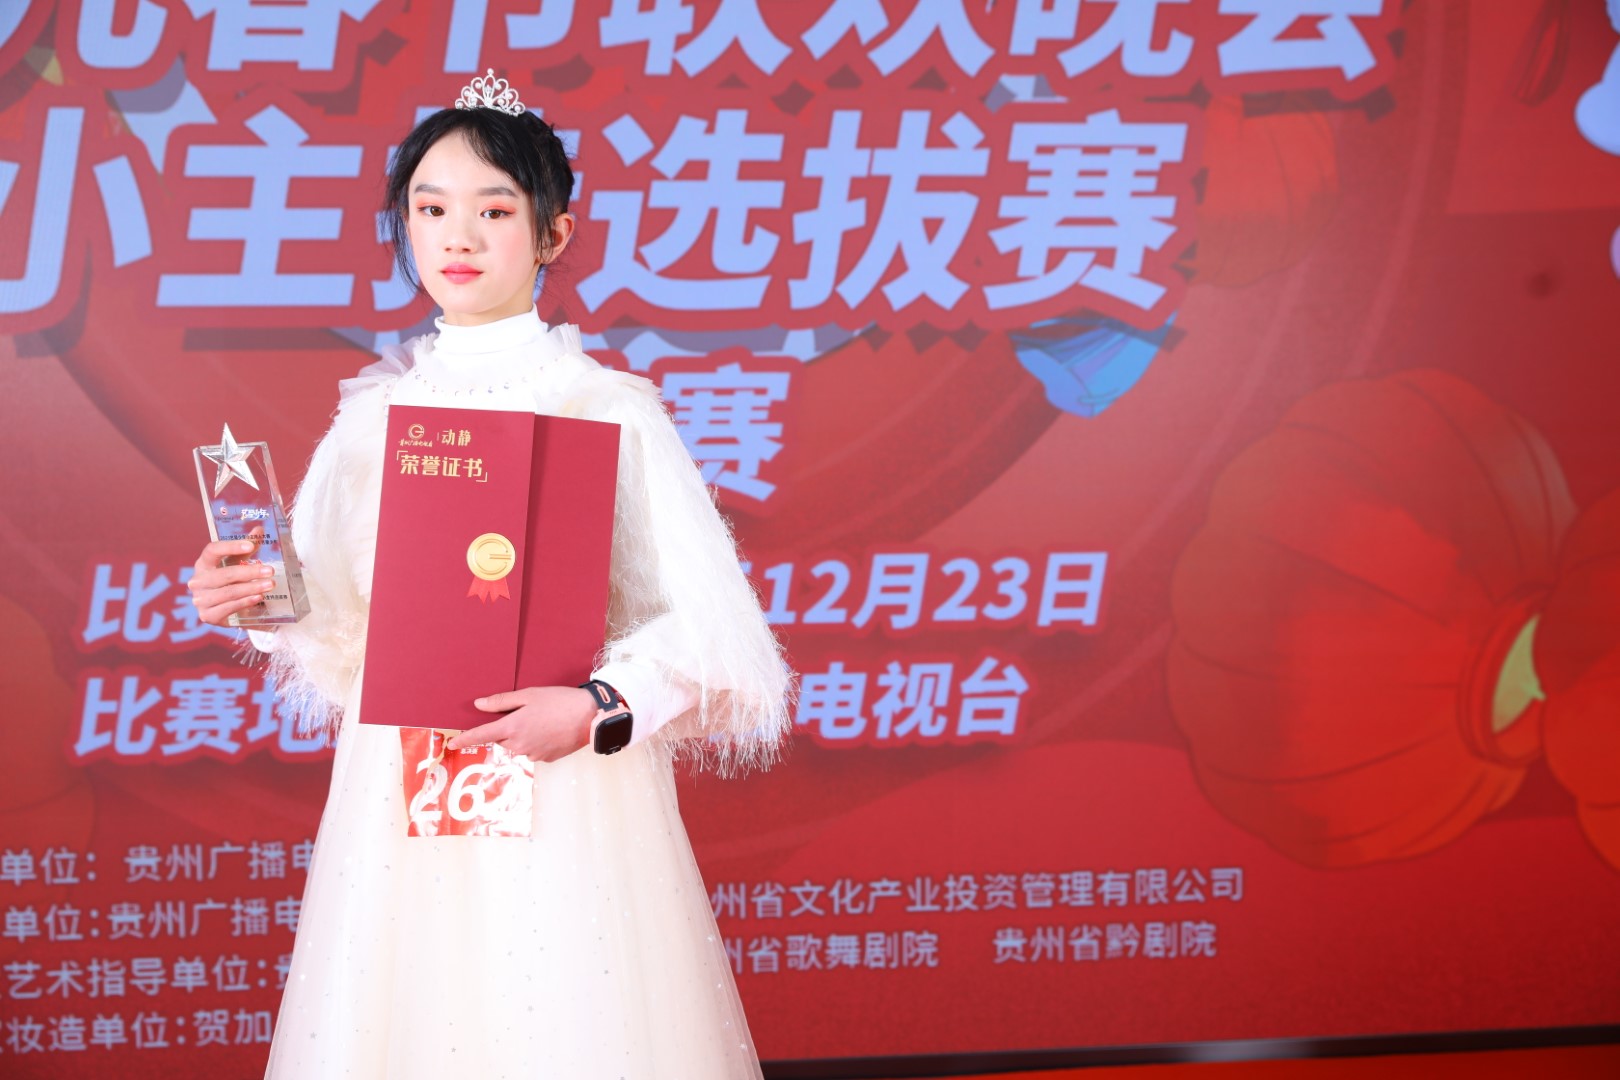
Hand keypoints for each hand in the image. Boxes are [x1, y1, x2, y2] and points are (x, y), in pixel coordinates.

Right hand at [188, 539, 276, 627]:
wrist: (227, 609)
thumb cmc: (232, 580)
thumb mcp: (238, 562)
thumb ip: (248, 546)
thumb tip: (260, 529)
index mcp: (203, 563)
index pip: (211, 550)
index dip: (230, 547)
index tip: (251, 545)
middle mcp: (197, 581)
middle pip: (224, 574)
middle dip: (249, 572)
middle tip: (270, 571)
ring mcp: (200, 600)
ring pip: (228, 592)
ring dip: (251, 589)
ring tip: (269, 585)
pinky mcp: (207, 616)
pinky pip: (227, 608)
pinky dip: (245, 602)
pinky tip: (258, 598)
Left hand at [447, 686, 597, 761]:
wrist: (590, 717)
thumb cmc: (560, 702)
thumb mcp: (529, 695)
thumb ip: (502, 701)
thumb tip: (479, 705)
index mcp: (512, 727)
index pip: (482, 735)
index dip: (465, 739)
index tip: (453, 743)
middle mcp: (519, 745)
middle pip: (503, 739)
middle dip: (508, 728)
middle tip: (527, 713)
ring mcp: (533, 755)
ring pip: (519, 746)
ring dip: (524, 735)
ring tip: (544, 720)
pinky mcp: (546, 759)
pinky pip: (533, 751)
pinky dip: (538, 741)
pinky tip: (551, 730)